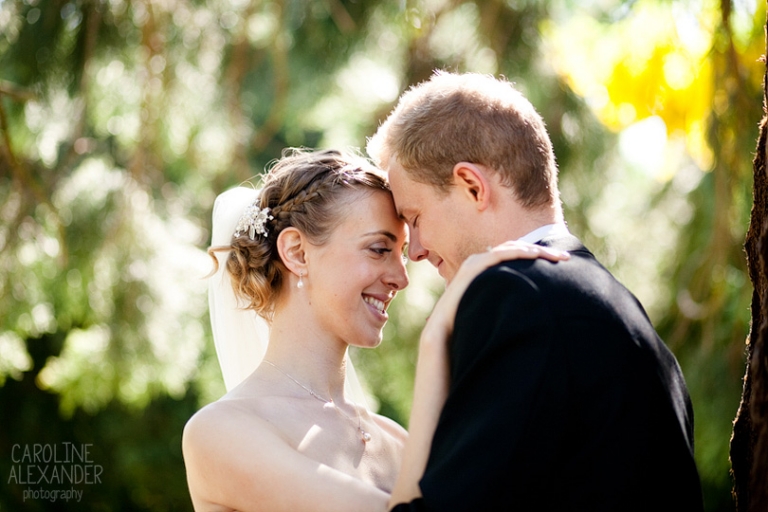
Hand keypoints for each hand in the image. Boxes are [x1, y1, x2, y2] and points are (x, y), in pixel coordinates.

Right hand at [389, 241, 568, 506]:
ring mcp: (440, 324)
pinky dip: (491, 268)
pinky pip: (462, 288)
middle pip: (484, 265)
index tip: (559, 263)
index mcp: (466, 324)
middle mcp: (451, 318)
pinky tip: (520, 266)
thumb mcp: (503, 373)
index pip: (492, 276)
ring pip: (473, 269)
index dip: (525, 261)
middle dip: (524, 251)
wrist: (439, 450)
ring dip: (512, 254)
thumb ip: (513, 347)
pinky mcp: (434, 335)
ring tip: (547, 256)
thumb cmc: (473, 420)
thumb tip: (556, 338)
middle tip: (561, 256)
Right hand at [425, 241, 568, 339]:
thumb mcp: (495, 312)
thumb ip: (508, 304)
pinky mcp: (472, 268)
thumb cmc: (469, 328)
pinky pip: (497, 255)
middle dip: (543, 252)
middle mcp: (482, 264)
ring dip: (534, 250)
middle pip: (517, 251)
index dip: (539, 258)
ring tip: (555, 255)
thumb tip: (533, 313)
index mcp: (488, 273)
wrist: (444, 335)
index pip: (517, 258)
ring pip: (510, 249)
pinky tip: (533, 253)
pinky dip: (516, 252)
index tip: (562, 265)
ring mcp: (476, 264)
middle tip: (566, 258)